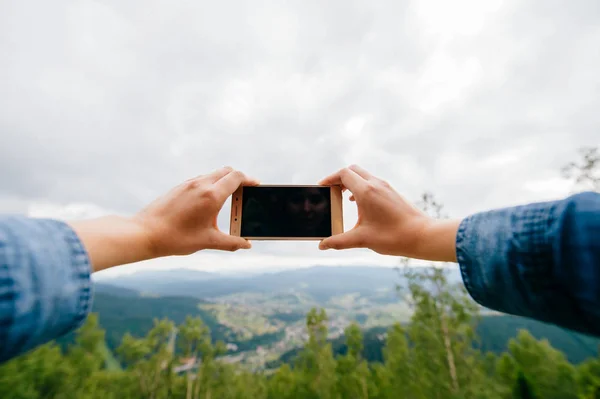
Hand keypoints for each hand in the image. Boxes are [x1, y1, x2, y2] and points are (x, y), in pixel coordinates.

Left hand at [133, 167, 258, 255]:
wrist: (144, 233)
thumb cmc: (176, 238)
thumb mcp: (207, 241)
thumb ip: (231, 242)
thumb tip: (246, 244)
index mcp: (211, 195)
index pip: (236, 177)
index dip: (249, 179)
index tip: (256, 185)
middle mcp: (200, 184)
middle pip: (226, 171)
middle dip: (238, 178)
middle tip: (245, 191)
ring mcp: (188, 184)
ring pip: (212, 174)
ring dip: (223, 181)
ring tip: (228, 198)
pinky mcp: (179, 187)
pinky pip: (200, 179)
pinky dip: (210, 184)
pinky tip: (208, 201)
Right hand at [318, 165, 458, 260]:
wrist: (423, 235)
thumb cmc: (394, 237)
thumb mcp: (362, 239)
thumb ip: (339, 241)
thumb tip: (322, 245)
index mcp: (366, 191)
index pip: (343, 174)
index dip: (329, 179)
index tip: (321, 188)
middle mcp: (376, 184)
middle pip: (352, 170)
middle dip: (339, 178)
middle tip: (330, 191)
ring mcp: (386, 187)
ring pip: (363, 175)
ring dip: (351, 182)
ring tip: (342, 198)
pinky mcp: (392, 192)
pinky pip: (372, 182)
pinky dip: (361, 187)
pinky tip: (359, 204)